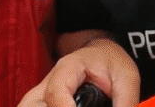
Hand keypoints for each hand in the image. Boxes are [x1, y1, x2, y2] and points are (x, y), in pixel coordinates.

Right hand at [18, 37, 139, 106]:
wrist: (102, 53)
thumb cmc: (112, 62)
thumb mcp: (127, 79)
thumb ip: (125, 104)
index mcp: (69, 67)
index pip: (56, 94)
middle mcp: (49, 80)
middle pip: (30, 104)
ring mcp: (40, 93)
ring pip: (26, 106)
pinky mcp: (39, 103)